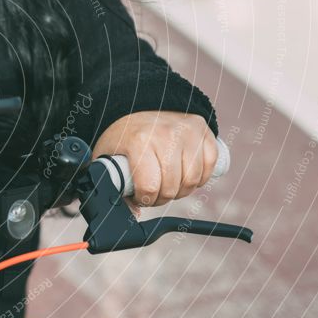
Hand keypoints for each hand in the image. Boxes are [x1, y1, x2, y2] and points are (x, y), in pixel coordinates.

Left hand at [92, 111, 217, 210]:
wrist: (138, 104)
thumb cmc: (123, 135)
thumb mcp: (108, 156)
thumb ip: (116, 185)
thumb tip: (134, 213)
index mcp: (139, 141)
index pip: (150, 186)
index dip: (146, 199)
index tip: (141, 196)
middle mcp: (166, 135)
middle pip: (173, 187)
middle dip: (162, 198)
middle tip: (154, 193)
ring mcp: (187, 131)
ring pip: (193, 179)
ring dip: (182, 190)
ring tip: (169, 184)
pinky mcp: (202, 130)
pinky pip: (209, 165)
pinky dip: (200, 177)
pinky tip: (185, 175)